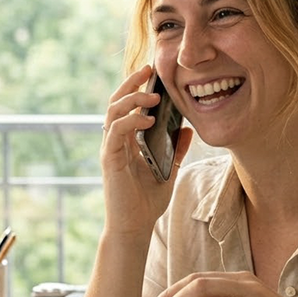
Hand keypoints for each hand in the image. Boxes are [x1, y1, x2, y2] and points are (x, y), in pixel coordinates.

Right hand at [101, 66, 191, 235]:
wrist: (135, 227)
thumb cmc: (148, 202)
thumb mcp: (169, 170)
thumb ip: (177, 150)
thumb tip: (188, 130)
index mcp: (127, 141)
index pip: (128, 106)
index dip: (137, 87)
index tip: (153, 72)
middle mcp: (116, 141)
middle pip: (116, 102)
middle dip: (131, 82)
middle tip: (148, 69)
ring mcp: (110, 149)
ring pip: (113, 112)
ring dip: (132, 99)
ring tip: (153, 95)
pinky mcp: (109, 160)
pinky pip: (115, 132)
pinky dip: (130, 121)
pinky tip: (148, 119)